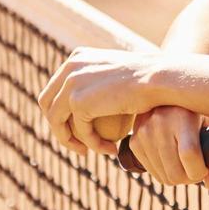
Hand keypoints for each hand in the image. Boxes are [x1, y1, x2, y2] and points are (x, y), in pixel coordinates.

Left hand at [37, 46, 163, 156]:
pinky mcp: (78, 102)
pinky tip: (111, 149)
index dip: (61, 112)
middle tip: (79, 145)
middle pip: (48, 105)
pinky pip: (81, 132)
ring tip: (90, 151)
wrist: (160, 80)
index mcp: (77, 57)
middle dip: (60, 128)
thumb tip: (90, 103)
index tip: (77, 128)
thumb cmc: (149, 79)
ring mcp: (72, 84)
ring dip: (72, 141)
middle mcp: (70, 67)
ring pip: (57, 122)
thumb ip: (100, 82)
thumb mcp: (118, 74)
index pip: (56, 89)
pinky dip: (95, 144)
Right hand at [126, 106, 208, 188]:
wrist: (171, 96)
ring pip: (164, 177)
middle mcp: (160, 121)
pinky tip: (172, 160)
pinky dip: (165, 173)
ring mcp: (144, 132)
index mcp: (184, 115)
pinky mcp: (135, 141)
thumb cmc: (201, 112)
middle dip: (190, 178)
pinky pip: (152, 172)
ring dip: (178, 177)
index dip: (200, 171)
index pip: (189, 155)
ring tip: (186, 164)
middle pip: (175, 172)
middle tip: (197, 169)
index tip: (206, 169)